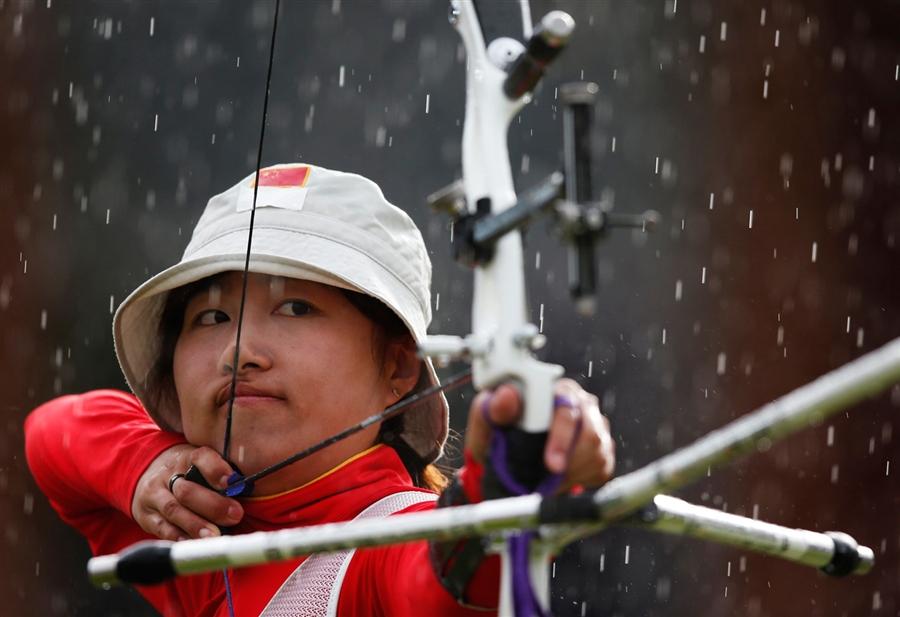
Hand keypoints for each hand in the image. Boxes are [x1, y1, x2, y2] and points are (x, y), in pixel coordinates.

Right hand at [131, 445, 243, 540]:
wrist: (148, 472)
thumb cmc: (186, 470)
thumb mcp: (200, 462)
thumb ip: (220, 472)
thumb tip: (245, 490)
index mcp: (186, 456)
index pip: (200, 457)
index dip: (216, 470)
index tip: (232, 483)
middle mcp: (167, 475)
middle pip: (187, 490)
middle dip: (213, 505)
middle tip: (235, 515)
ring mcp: (153, 495)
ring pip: (174, 510)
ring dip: (196, 525)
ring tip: (214, 536)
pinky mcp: (146, 516)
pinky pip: (161, 528)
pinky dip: (178, 537)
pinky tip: (193, 543)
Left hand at [465, 378, 614, 493]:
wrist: (506, 456)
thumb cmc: (500, 431)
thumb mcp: (487, 421)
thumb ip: (492, 408)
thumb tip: (506, 395)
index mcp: (556, 389)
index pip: (567, 409)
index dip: (561, 437)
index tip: (551, 463)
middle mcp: (581, 404)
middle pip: (591, 434)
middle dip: (570, 462)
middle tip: (550, 480)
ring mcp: (596, 426)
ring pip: (597, 455)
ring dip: (571, 474)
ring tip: (548, 478)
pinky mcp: (603, 449)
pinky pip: (601, 469)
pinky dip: (580, 480)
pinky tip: (561, 478)